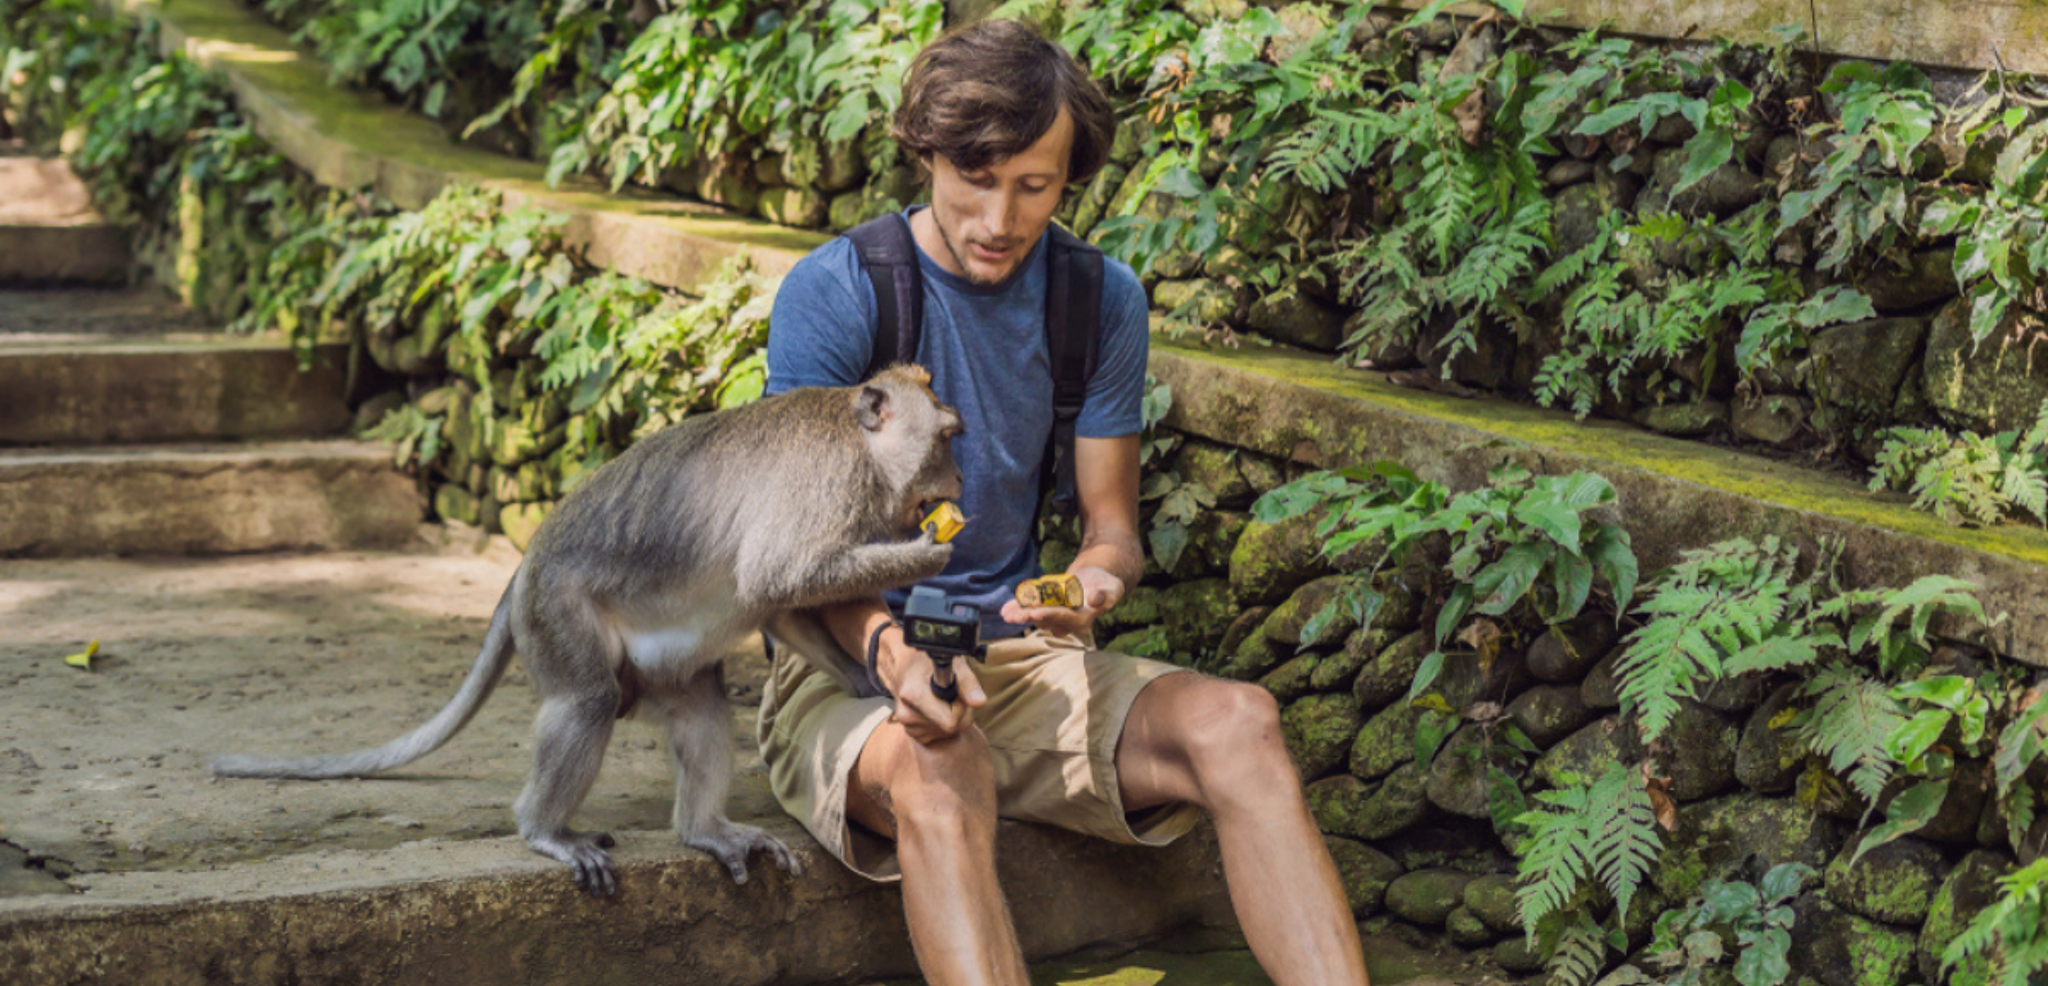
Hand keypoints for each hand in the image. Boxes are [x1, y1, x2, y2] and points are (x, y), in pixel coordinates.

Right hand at [877, 627, 985, 744]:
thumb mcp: (954, 665)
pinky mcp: (909, 730)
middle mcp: (906, 713)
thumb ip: (968, 683)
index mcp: (914, 695)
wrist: (910, 663)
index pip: (950, 722)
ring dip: (949, 718)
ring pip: (944, 733)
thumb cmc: (932, 661)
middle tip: (952, 695)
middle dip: (958, 714)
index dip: (961, 708)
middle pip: (949, 729)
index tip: (957, 693)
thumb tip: (979, 701)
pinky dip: (940, 724)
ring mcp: (906, 724)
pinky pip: (935, 736)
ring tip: (940, 699)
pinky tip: (935, 708)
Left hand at [999, 565, 1123, 639]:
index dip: (1051, 615)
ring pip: (1035, 615)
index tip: (1036, 613)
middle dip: (1030, 617)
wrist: (1097, 580)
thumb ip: (1107, 595)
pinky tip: (1005, 609)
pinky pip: (1031, 608)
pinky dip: (1018, 607)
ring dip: (1020, 614)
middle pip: (1046, 620)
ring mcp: (1055, 617)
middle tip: (1014, 617)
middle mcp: (1067, 623)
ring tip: (1006, 614)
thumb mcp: (1113, 588)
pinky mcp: (1047, 609)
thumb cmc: (1107, 585)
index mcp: (1083, 621)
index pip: (1065, 619)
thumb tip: (1096, 599)